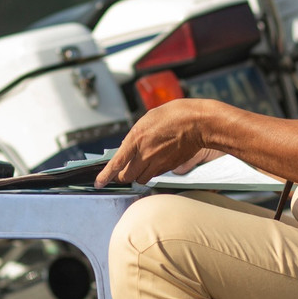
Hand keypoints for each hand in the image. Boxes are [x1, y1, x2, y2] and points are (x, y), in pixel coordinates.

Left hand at [94, 99, 217, 187]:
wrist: (199, 123)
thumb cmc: (174, 115)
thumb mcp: (147, 119)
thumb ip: (135, 135)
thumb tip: (127, 148)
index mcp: (136, 138)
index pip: (116, 164)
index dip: (105, 176)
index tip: (98, 183)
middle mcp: (145, 154)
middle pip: (127, 176)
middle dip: (122, 176)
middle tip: (121, 171)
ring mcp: (158, 163)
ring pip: (141, 179)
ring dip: (137, 175)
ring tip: (140, 164)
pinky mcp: (169, 167)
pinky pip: (154, 175)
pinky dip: (150, 172)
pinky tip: (155, 160)